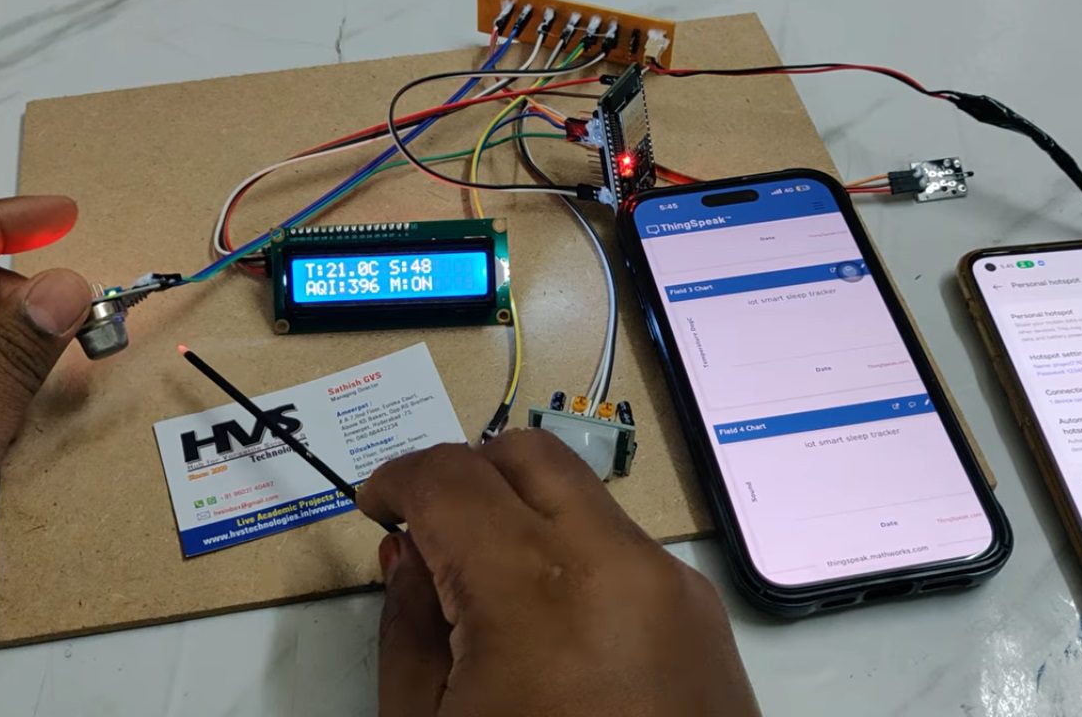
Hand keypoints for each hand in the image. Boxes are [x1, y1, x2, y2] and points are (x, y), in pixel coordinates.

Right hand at [359, 430, 758, 716]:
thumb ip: (408, 626)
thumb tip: (410, 555)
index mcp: (535, 587)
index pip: (450, 477)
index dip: (398, 480)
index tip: (377, 508)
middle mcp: (615, 561)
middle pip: (528, 453)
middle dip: (466, 474)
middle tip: (430, 532)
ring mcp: (672, 584)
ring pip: (583, 495)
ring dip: (524, 512)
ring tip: (491, 591)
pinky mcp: (704, 615)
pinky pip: (625, 547)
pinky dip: (575, 553)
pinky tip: (553, 629)